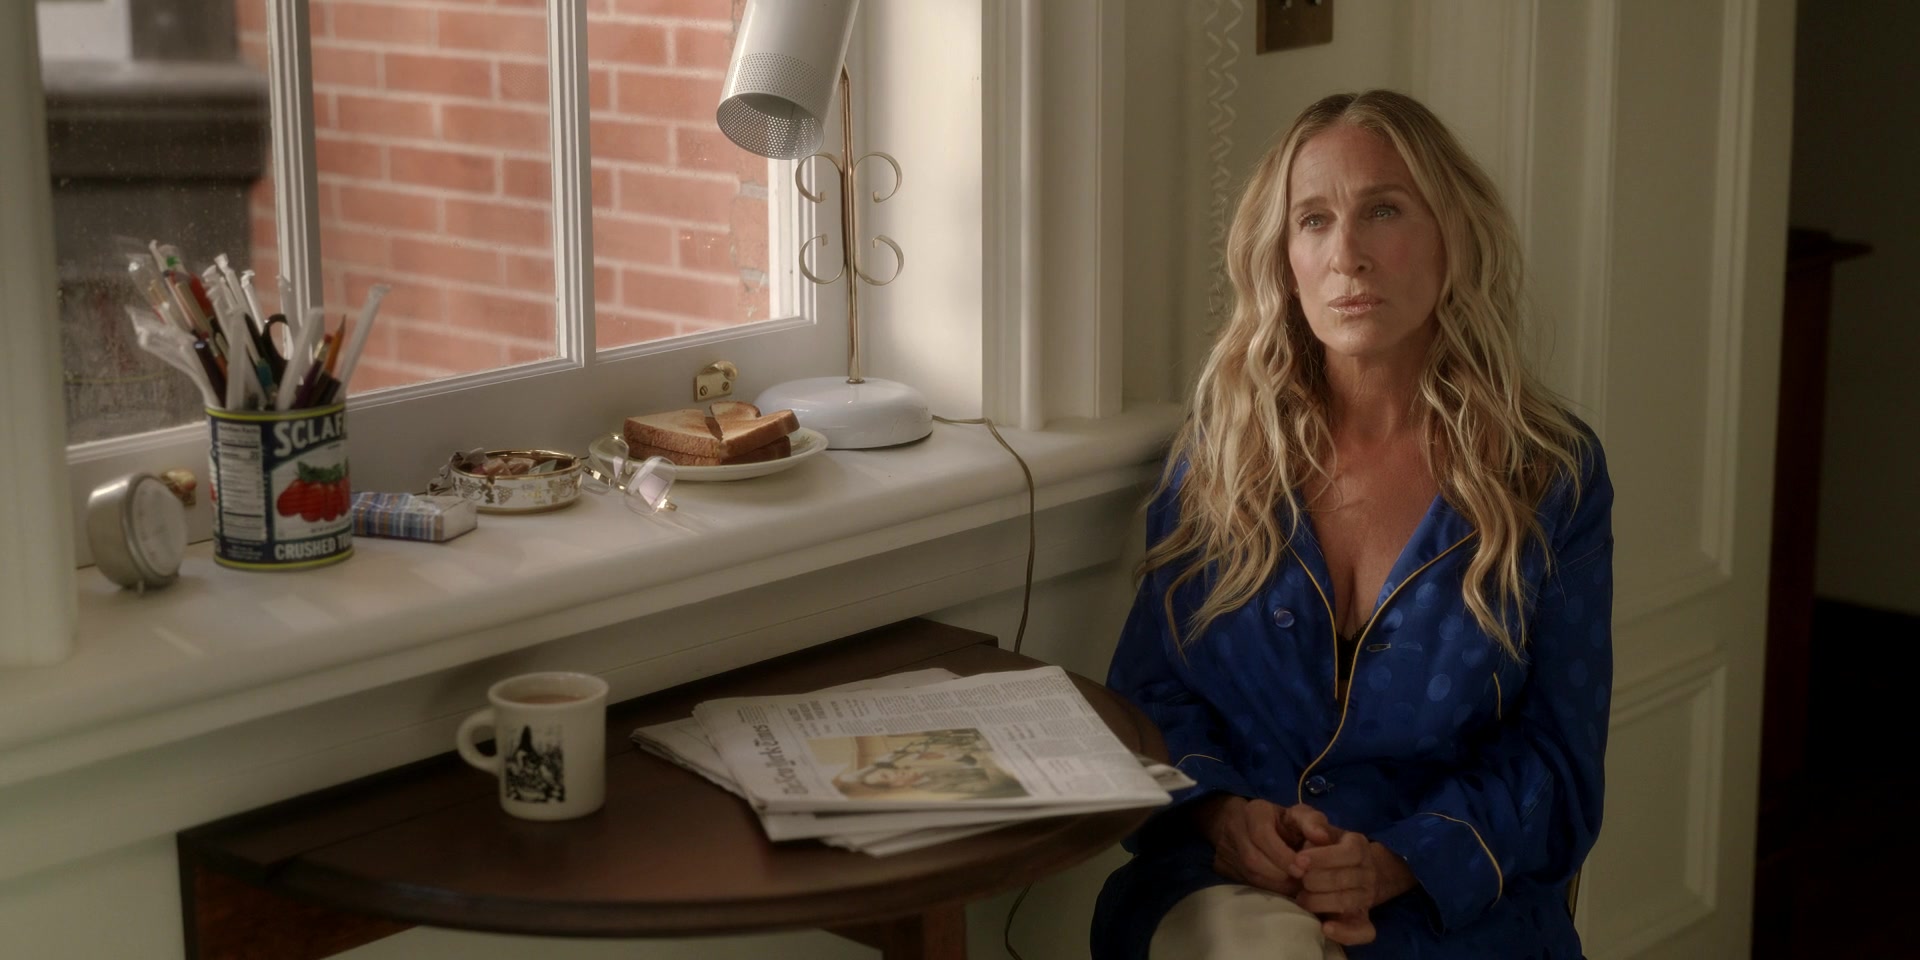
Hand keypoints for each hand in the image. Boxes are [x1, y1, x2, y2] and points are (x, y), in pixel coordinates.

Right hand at [1190, 795, 1304, 895]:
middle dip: (1279, 873)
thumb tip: (1323, 839)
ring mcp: (1224, 849)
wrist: (1251, 825)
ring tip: (1294, 888)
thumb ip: (1313, 823)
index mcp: (1254, 811)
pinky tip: (1280, 890)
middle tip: (1301, 882)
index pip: (1262, 834)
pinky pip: (1243, 883)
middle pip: (1252, 858)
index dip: (1282, 855)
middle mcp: (1234, 828)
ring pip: (1247, 874)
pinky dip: (1265, 890)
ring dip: (1274, 885)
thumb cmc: (1282, 822)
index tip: (1302, 868)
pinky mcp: (1221, 866)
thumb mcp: (1300, 815)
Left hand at [1283, 805, 1417, 945]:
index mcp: (1358, 845)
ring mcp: (1366, 896)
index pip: (1349, 852)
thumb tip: (1317, 833)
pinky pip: (1363, 931)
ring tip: (1301, 898)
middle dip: (1316, 881)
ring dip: (1320, 902)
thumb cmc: (1318, 845)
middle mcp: (1367, 871)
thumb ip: (1311, 822)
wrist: (1339, 867)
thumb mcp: (1313, 826)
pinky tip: (1325, 927)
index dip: (1323, 858)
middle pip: (1345, 879)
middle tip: (1297, 880)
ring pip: (1348, 902)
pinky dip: (1346, 933)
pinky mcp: (1363, 918)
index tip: (1298, 861)